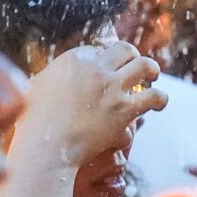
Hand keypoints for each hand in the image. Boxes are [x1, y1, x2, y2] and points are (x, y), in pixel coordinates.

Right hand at [12, 41, 164, 169]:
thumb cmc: (35, 122)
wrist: (46, 147)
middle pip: (125, 50)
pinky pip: (154, 96)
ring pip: (146, 66)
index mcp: (73, 59)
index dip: (105, 59)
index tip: (107, 69)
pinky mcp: (124, 110)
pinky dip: (160, 98)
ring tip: (153, 76)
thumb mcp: (37, 87)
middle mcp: (95, 69)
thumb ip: (51, 76)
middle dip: (132, 56)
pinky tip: (159, 103)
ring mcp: (112, 88)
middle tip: (135, 66)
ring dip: (152, 70)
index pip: (99, 49)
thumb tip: (52, 76)